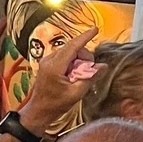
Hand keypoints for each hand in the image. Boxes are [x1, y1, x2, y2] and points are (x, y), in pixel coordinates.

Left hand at [22, 22, 99, 136]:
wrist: (38, 112)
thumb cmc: (55, 105)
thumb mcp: (76, 93)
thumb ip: (90, 78)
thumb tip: (103, 66)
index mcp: (55, 66)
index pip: (73, 46)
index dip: (85, 37)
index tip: (95, 29)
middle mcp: (49, 60)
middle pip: (73, 48)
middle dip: (84, 56)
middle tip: (88, 72)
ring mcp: (46, 61)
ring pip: (69, 52)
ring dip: (78, 60)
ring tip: (79, 76)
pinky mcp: (47, 64)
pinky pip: (64, 56)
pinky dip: (72, 62)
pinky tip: (73, 74)